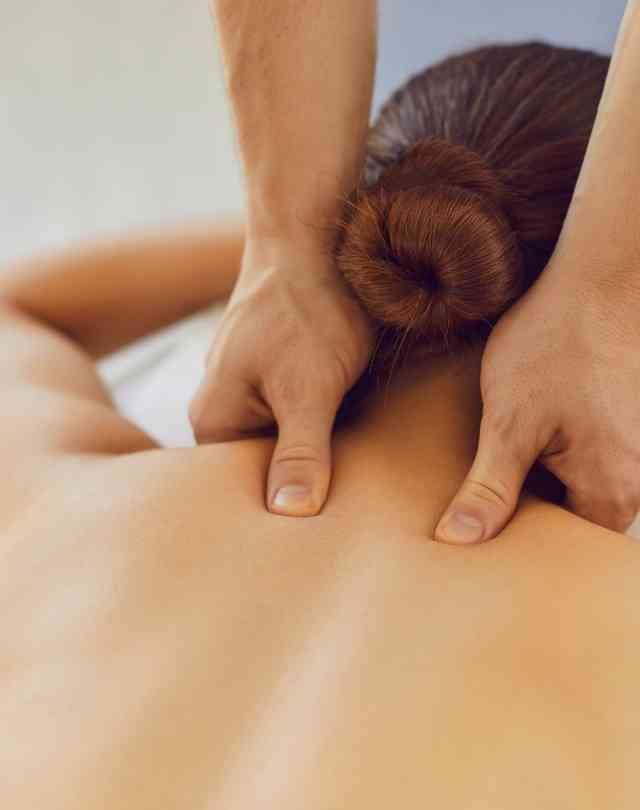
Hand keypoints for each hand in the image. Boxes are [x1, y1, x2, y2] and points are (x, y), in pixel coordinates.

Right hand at [189, 237, 372, 515]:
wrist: (315, 238)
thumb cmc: (308, 310)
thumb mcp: (309, 388)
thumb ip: (300, 452)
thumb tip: (290, 515)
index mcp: (214, 419)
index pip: (242, 493)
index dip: (284, 513)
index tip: (326, 528)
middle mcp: (224, 408)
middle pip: (265, 469)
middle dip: (305, 482)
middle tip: (351, 504)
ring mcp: (251, 389)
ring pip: (287, 443)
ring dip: (320, 452)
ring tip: (358, 470)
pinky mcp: (280, 375)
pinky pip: (301, 417)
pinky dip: (327, 425)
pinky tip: (356, 429)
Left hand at [435, 263, 639, 542]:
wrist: (604, 275)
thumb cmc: (556, 343)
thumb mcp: (510, 421)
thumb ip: (489, 487)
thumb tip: (458, 540)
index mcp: (613, 491)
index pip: (564, 548)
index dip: (521, 545)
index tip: (485, 538)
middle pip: (578, 517)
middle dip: (534, 509)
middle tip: (488, 496)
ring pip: (586, 482)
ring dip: (547, 475)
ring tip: (512, 453)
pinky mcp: (633, 418)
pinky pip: (596, 452)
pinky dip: (563, 448)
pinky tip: (537, 425)